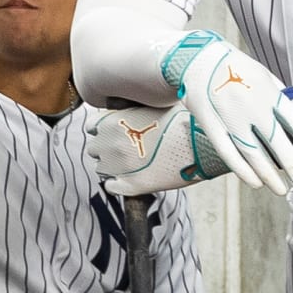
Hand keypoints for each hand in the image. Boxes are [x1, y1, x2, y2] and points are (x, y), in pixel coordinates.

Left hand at [86, 103, 230, 195]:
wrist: (200, 142)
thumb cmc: (183, 120)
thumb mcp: (155, 105)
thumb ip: (137, 109)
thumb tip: (137, 109)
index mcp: (112, 121)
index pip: (92, 126)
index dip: (104, 128)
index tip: (117, 130)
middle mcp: (109, 144)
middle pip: (94, 148)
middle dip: (107, 148)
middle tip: (127, 147)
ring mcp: (118, 167)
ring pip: (101, 168)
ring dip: (112, 166)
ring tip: (133, 163)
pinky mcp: (130, 186)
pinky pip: (111, 187)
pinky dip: (117, 184)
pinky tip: (132, 178)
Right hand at [163, 31, 292, 194]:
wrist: (198, 59)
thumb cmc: (240, 71)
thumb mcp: (268, 79)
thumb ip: (290, 104)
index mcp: (267, 91)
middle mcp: (250, 105)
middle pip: (275, 141)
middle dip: (292, 165)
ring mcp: (228, 116)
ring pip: (251, 152)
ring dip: (268, 174)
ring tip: (282, 190)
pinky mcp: (210, 125)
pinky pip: (228, 153)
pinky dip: (242, 170)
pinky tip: (255, 182)